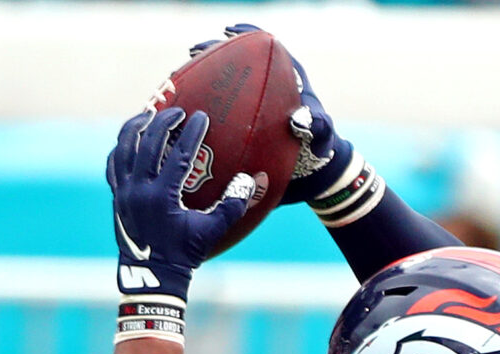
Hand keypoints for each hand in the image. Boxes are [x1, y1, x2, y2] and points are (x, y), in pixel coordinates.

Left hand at [105, 106, 253, 300]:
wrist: (151, 276)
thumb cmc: (184, 254)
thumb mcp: (211, 232)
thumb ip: (233, 206)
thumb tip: (253, 180)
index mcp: (162, 197)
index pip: (177, 155)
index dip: (191, 133)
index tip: (201, 117)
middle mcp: (139, 190)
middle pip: (147, 142)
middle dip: (163, 121)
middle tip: (177, 111)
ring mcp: (123, 192)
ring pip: (124, 147)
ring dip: (136, 127)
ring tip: (149, 115)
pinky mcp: (116, 195)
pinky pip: (114, 162)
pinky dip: (122, 146)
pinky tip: (132, 139)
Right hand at [191, 22, 353, 206]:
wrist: (309, 175)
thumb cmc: (318, 150)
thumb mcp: (321, 138)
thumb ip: (317, 126)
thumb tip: (301, 120)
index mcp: (283, 81)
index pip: (263, 50)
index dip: (246, 36)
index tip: (230, 32)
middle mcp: (262, 90)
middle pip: (234, 62)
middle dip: (213, 53)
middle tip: (195, 53)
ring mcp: (247, 108)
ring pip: (219, 86)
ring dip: (198, 79)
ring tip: (178, 76)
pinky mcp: (237, 127)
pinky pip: (214, 115)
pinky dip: (198, 111)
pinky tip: (179, 112)